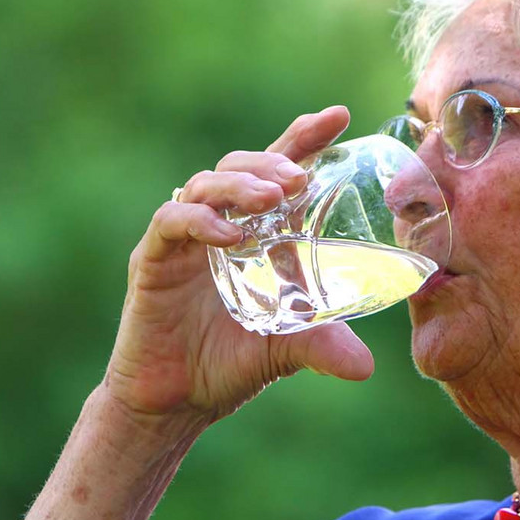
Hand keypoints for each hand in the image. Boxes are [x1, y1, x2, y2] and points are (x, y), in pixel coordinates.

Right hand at [105, 106, 374, 430]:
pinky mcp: (152, 259)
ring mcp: (185, 239)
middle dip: (272, 160)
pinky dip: (198, 220)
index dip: (306, 138)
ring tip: (272, 196)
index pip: (281, 171)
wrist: (176, 404)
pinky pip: (171, 222)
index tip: (340, 116)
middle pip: (242, 166)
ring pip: (206, 184)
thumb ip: (325, 347)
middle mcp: (222, 226)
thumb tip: (366, 368)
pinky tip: (228, 235)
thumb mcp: (289, 350)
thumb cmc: (232, 363)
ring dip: (240, 185)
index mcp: (259, 233)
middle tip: (300, 176)